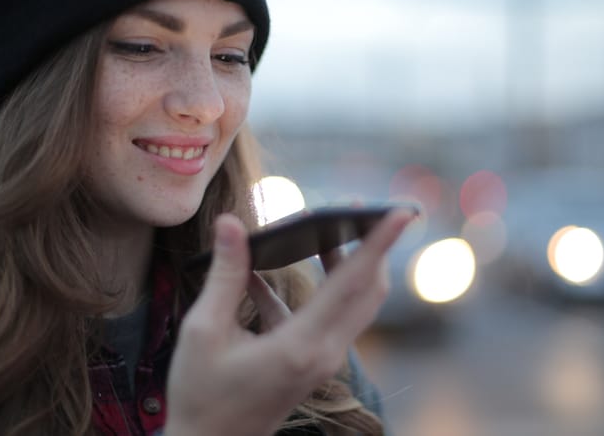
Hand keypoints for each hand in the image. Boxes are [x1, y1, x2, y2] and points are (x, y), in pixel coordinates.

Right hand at [165, 209, 413, 435]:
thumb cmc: (201, 395)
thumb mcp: (203, 331)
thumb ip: (224, 275)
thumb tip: (230, 223)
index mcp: (301, 345)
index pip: (352, 283)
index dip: (378, 243)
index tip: (402, 213)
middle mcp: (324, 354)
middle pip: (368, 291)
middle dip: (372, 246)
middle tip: (361, 208)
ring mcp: (323, 361)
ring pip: (354, 303)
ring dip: (348, 265)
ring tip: (329, 229)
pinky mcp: (313, 363)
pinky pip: (325, 317)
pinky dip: (310, 291)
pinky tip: (264, 274)